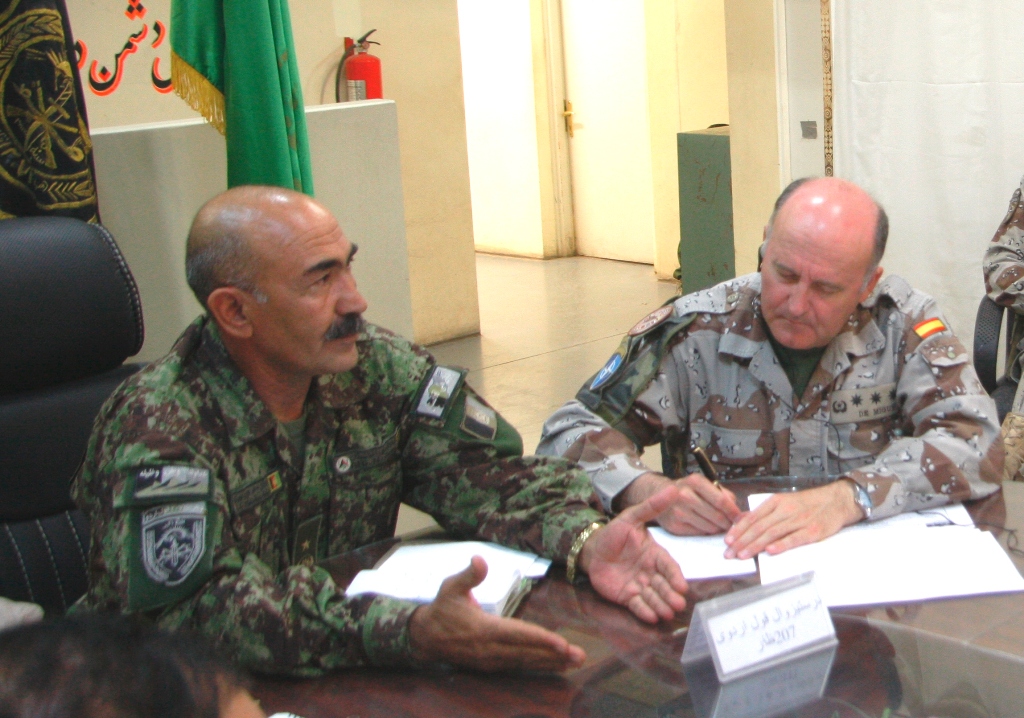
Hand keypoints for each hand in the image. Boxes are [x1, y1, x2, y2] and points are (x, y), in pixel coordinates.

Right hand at [409, 556, 585, 671]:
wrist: (424, 638)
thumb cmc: (442, 609)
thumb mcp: (451, 587)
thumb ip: (469, 575)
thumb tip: (479, 559)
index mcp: (484, 630)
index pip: (518, 635)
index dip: (540, 639)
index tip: (561, 643)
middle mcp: (491, 649)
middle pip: (527, 653)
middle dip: (554, 655)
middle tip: (579, 655)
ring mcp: (492, 661)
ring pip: (526, 663)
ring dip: (551, 663)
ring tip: (575, 661)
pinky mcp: (492, 666)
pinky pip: (519, 667)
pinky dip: (538, 667)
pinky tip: (555, 665)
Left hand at [579, 485, 689, 622]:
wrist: (592, 549)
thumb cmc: (614, 534)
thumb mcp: (631, 517)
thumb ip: (651, 507)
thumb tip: (673, 489)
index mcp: (654, 554)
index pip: (668, 567)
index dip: (675, 577)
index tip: (681, 586)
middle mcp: (650, 572)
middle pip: (663, 585)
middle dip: (670, 595)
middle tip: (678, 604)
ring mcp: (639, 585)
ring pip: (653, 597)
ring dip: (660, 605)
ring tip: (666, 613)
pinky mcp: (627, 596)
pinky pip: (638, 605)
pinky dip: (644, 611)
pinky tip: (651, 617)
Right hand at [616, 472, 740, 534]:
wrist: (657, 494)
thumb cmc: (687, 490)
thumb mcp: (704, 485)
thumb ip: (724, 496)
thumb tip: (743, 514)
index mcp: (695, 481)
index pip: (721, 501)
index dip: (734, 512)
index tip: (742, 518)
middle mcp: (685, 495)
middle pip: (717, 516)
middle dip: (728, 523)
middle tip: (733, 526)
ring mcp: (678, 511)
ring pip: (709, 527)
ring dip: (718, 529)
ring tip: (719, 526)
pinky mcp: (674, 526)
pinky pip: (699, 533)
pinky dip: (706, 532)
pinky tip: (705, 527)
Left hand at [723, 480, 864, 558]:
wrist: (837, 500)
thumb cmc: (808, 503)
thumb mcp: (784, 502)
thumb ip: (765, 513)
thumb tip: (742, 522)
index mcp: (776, 502)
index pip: (752, 517)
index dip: (738, 529)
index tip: (727, 540)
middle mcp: (785, 510)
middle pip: (759, 527)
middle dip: (742, 541)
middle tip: (729, 553)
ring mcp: (799, 520)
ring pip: (773, 533)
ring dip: (755, 545)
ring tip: (742, 555)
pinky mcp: (813, 531)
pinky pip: (795, 538)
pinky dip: (781, 545)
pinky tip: (770, 551)